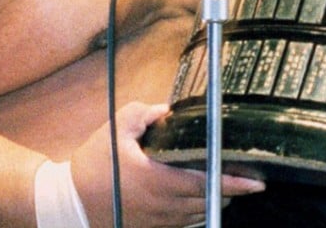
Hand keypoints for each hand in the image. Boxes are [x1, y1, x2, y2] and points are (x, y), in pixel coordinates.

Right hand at [72, 102, 264, 227]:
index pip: (208, 183)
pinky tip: (200, 194)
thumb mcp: (115, 129)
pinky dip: (198, 208)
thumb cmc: (92, 167)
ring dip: (215, 199)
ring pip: (201, 213)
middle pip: (211, 200)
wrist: (67, 206)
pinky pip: (186, 222)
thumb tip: (168, 109)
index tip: (258, 181)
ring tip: (227, 181)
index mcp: (159, 180)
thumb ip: (145, 114)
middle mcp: (165, 206)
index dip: (236, 183)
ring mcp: (160, 222)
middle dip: (231, 188)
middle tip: (246, 172)